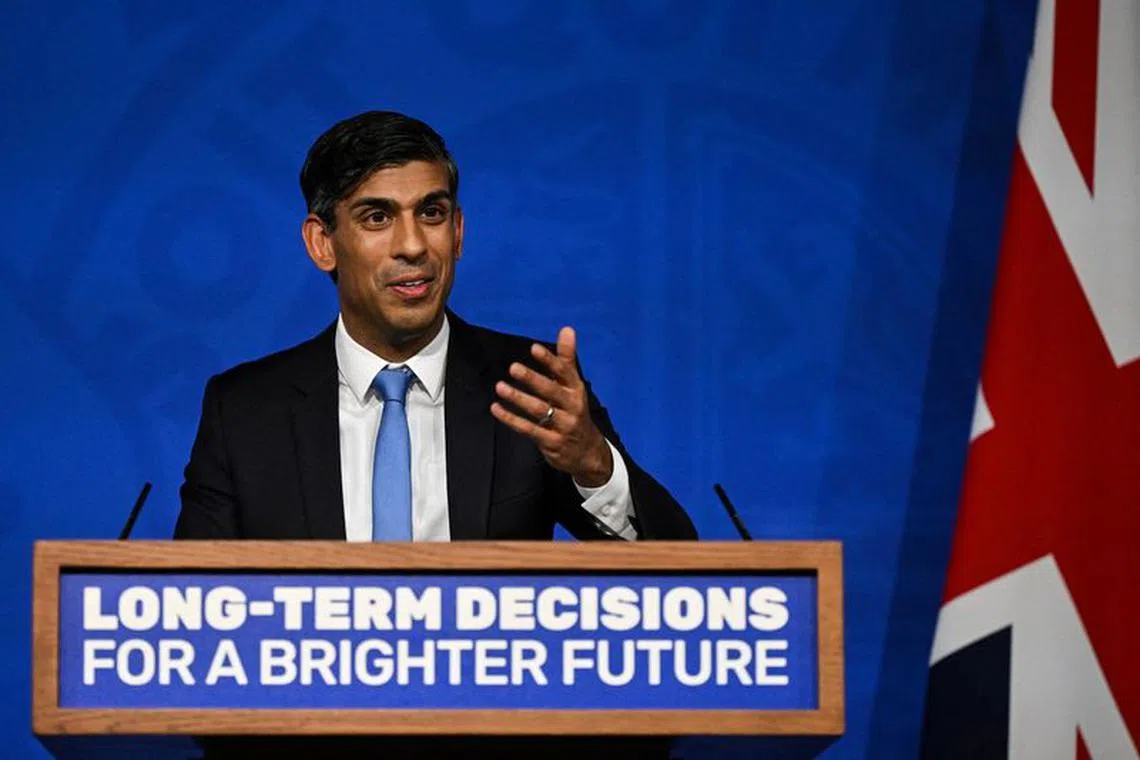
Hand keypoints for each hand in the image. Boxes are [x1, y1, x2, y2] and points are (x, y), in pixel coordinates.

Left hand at [490, 326, 613, 487]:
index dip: (550, 360)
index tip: (534, 348)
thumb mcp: (573, 386)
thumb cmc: (574, 411)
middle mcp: (572, 407)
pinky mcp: (551, 442)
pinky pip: (529, 430)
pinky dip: (511, 419)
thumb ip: (566, 358)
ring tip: (500, 387)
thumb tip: (567, 328)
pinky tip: (496, 409)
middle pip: (551, 391)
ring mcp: (563, 426)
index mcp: (576, 390)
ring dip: (518, 399)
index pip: (564, 372)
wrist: (587, 452)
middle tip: (513, 368)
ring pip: (539, 411)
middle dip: (533, 379)